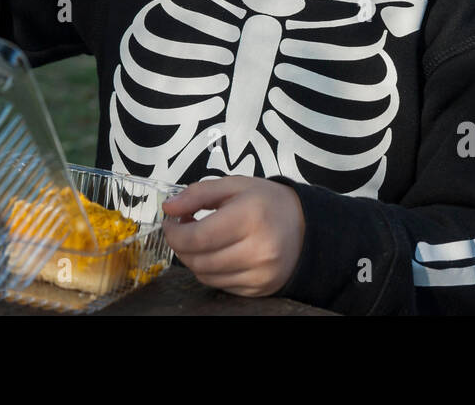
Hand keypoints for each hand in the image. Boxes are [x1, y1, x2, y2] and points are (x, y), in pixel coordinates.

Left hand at [162, 176, 304, 297]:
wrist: (305, 226)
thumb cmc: (268, 202)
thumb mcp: (234, 185)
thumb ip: (198, 193)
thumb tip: (169, 208)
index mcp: (250, 217)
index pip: (197, 237)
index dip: (175, 232)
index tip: (172, 222)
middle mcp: (258, 250)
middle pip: (198, 260)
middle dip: (180, 245)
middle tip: (183, 229)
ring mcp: (260, 274)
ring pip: (205, 276)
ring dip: (193, 259)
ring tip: (200, 240)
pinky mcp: (260, 289)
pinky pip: (220, 285)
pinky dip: (210, 270)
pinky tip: (217, 253)